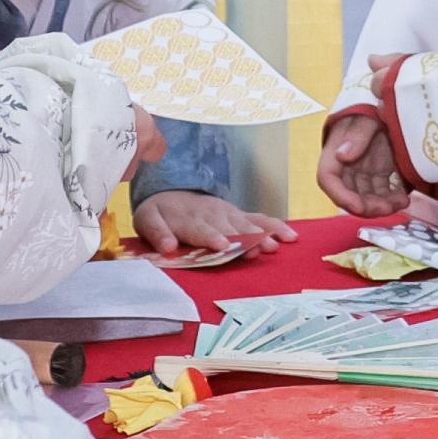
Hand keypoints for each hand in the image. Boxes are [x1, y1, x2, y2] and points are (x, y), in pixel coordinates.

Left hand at [134, 186, 288, 253]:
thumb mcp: (147, 220)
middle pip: (231, 228)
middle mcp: (212, 215)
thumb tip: (168, 248)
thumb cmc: (159, 212)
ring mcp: (228, 214)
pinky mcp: (239, 214)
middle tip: (261, 248)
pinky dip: (274, 226)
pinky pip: (259, 219)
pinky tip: (290, 235)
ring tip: (276, 245)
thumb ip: (157, 234)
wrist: (170, 190)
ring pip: (248, 224)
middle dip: (246, 238)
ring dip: (262, 235)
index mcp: (188, 220)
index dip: (212, 237)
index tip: (223, 245)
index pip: (202, 230)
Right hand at [313, 106, 409, 217]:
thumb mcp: (366, 116)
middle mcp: (347, 164)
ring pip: (367, 196)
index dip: (340, 196)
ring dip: (381, 206)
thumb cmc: (373, 104)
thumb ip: (357, 135)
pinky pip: (383, 191)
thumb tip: (343, 156)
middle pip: (349, 194)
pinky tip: (404, 198)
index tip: (358, 206)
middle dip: (366, 206)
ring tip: (401, 202)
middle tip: (388, 208)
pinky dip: (392, 198)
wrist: (389, 101)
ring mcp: (364, 169)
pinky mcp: (380, 171)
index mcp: (336, 149)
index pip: (327, 178)